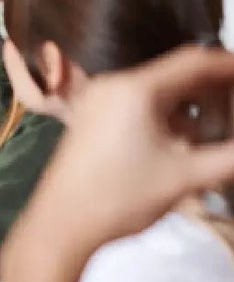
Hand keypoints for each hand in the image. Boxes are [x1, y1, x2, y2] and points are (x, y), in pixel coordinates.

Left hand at [2, 45, 233, 270]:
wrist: (64, 220)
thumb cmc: (122, 196)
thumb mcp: (187, 177)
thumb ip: (230, 156)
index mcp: (137, 89)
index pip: (194, 62)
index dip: (228, 65)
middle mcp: (115, 84)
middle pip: (175, 75)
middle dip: (213, 89)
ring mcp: (100, 98)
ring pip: (158, 92)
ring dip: (190, 105)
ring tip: (219, 125)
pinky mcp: (93, 115)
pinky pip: (139, 104)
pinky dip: (167, 114)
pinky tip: (186, 139)